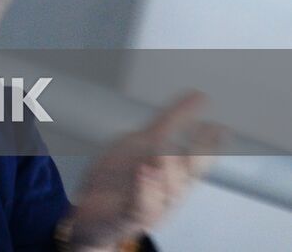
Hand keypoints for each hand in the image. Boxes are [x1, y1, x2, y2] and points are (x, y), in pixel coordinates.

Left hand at [61, 91, 223, 250]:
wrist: (91, 206)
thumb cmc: (124, 173)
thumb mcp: (146, 141)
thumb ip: (172, 120)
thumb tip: (200, 94)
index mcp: (176, 174)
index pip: (198, 159)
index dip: (209, 144)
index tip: (220, 127)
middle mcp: (169, 192)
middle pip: (188, 177)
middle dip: (195, 160)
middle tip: (198, 141)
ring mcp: (151, 206)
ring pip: (168, 193)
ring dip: (168, 173)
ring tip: (164, 154)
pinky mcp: (128, 216)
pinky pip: (142, 207)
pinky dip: (146, 192)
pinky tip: (145, 174)